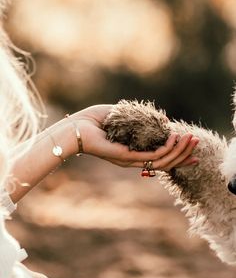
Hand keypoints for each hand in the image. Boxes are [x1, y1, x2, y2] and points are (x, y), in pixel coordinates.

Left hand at [72, 105, 198, 170]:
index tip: (193, 149)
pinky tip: (173, 139)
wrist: (75, 128)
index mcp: (133, 150)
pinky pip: (151, 156)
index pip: (160, 156)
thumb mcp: (124, 116)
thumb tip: (164, 120)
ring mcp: (130, 159)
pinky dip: (164, 149)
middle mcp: (133, 158)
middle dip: (183, 152)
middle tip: (196, 141)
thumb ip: (143, 119)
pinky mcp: (125, 157)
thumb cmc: (94, 120)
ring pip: (161, 160)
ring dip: (178, 151)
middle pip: (165, 161)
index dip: (178, 154)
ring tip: (190, 139)